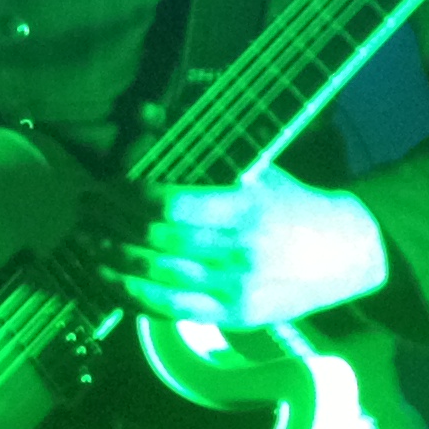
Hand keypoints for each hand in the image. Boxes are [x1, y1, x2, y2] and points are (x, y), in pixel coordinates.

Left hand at [100, 167, 388, 328]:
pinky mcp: (232, 316)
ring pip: (153, 280)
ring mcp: (234, 290)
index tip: (105, 185)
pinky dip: (131, 297)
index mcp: (244, 208)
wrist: (345, 253)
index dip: (126, 196)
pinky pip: (168, 311)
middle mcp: (237, 252)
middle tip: (83, 209)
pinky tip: (109, 280)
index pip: (167, 205)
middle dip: (107, 224)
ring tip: (85, 244)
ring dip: (109, 261)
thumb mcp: (255, 167)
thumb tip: (144, 112)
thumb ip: (198, 144)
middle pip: (152, 241)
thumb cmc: (292, 203)